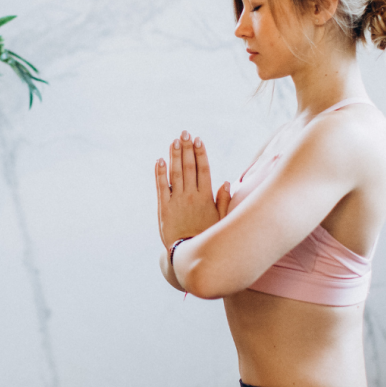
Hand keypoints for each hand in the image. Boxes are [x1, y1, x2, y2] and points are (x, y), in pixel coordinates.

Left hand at [155, 131, 230, 248]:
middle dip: (186, 149)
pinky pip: (161, 187)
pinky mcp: (163, 208)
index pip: (203, 169)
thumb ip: (223, 200)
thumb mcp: (220, 219)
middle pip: (189, 167)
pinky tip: (160, 160)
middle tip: (184, 133)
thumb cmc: (206, 236)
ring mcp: (176, 201)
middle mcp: (191, 196)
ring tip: (174, 141)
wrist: (187, 253)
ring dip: (174, 156)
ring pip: (175, 174)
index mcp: (205, 197)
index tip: (198, 140)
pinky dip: (160, 173)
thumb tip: (225, 182)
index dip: (200, 153)